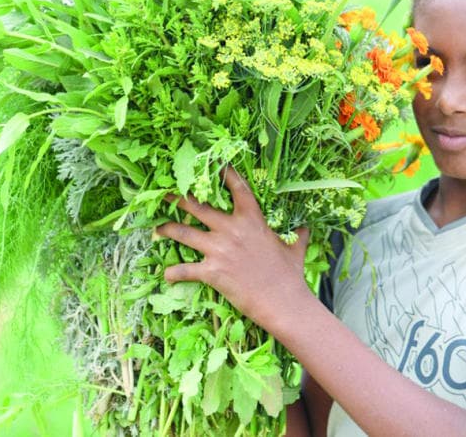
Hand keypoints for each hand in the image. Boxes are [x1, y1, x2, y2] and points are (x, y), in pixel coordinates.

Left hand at [157, 166, 311, 328]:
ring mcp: (220, 250)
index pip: (237, 188)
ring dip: (167, 229)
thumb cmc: (291, 275)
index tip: (213, 164)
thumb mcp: (296, 248)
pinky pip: (185, 270)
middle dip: (178, 199)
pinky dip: (173, 272)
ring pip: (184, 233)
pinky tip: (166, 274)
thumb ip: (300, 234)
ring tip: (157, 228)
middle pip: (198, 207)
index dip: (224, 173)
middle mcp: (232, 229)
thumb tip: (308, 227)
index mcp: (252, 219)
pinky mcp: (212, 272)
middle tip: (164, 194)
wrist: (284, 301)